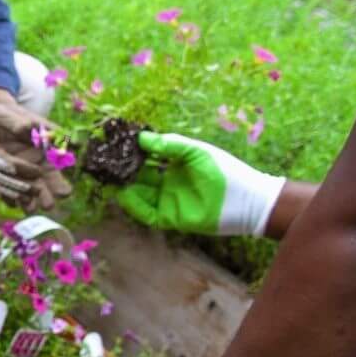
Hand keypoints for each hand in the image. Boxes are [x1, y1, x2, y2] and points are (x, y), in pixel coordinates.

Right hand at [0, 90, 43, 202]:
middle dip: (18, 185)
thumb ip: (16, 122)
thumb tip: (35, 132)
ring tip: (30, 197)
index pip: (2, 160)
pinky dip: (1, 191)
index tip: (38, 171)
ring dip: (11, 192)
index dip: (21, 168)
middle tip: (38, 190)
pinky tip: (14, 198)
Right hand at [116, 131, 285, 236]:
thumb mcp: (196, 151)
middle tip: (107, 162)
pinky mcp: (171, 218)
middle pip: (140, 176)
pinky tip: (123, 195)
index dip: (134, 152)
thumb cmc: (225, 170)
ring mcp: (169, 200)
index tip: (118, 144)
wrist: (248, 200)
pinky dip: (134, 206)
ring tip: (110, 178)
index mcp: (176, 165)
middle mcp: (169, 182)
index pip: (149, 157)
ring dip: (125, 186)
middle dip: (125, 169)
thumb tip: (141, 139)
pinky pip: (146, 213)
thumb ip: (170, 145)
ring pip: (139, 194)